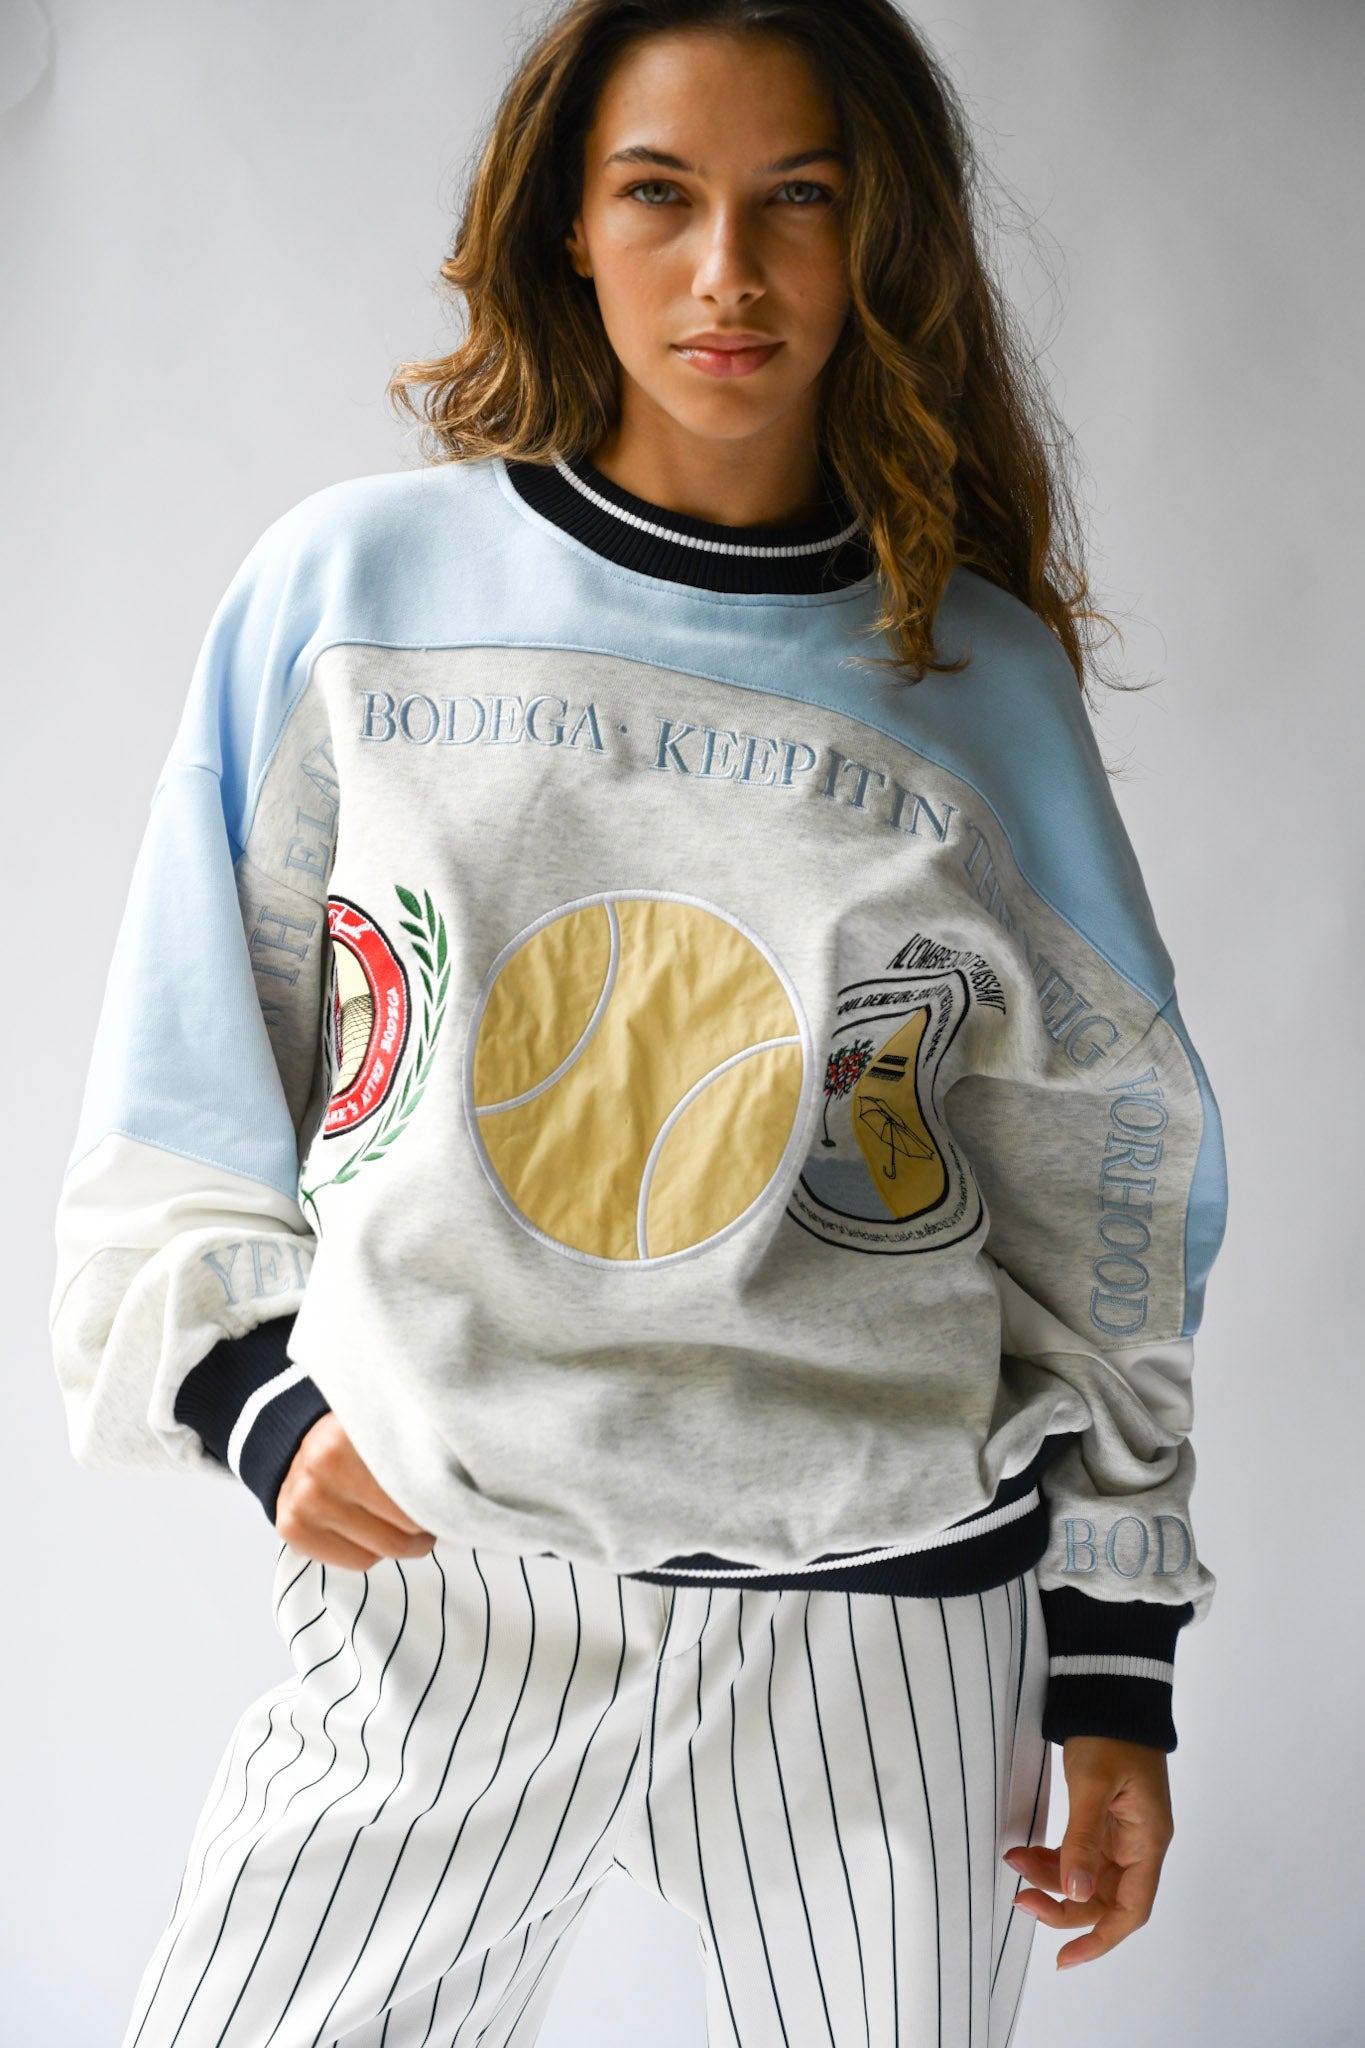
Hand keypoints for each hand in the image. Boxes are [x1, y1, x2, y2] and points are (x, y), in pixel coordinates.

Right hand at [274, 1412, 437, 1569]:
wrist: (298, 1441)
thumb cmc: (360, 1439)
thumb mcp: (391, 1427)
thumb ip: (421, 1450)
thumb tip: (468, 1489)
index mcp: (355, 1432)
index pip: (419, 1490)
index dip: (440, 1500)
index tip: (448, 1499)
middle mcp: (324, 1466)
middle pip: (403, 1527)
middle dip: (422, 1526)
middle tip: (427, 1514)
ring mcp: (305, 1500)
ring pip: (382, 1550)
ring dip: (397, 1540)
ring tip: (396, 1519)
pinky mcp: (293, 1529)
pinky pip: (358, 1563)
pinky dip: (370, 1551)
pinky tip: (366, 1527)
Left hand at [1001, 1736, 1173, 1968]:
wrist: (1110, 1693)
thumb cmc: (1110, 1734)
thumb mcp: (1093, 1785)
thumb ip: (1084, 1839)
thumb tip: (1075, 1893)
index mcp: (1148, 1842)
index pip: (1132, 1909)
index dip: (1101, 1939)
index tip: (1065, 1958)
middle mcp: (1139, 1845)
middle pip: (1104, 1898)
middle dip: (1062, 1904)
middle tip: (1020, 1897)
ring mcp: (1120, 1834)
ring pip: (1086, 1878)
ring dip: (1051, 1878)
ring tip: (1013, 1861)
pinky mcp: (1103, 1820)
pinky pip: (1079, 1855)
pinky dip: (1053, 1858)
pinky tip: (1025, 1852)